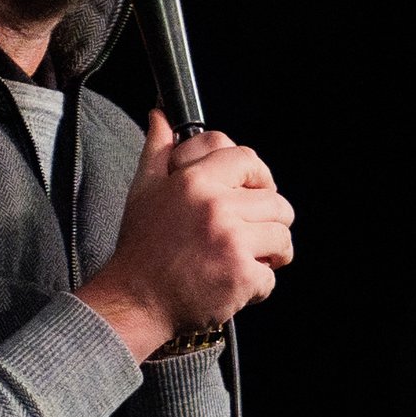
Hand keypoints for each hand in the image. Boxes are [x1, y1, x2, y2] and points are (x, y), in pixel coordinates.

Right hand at [76, 110, 294, 364]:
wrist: (134, 301)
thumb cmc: (141, 248)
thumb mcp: (144, 190)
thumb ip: (158, 150)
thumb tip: (160, 115)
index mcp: (195, 182)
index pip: (248, 159)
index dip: (259, 175)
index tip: (256, 191)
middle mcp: (215, 207)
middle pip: (276, 201)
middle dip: (271, 220)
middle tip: (253, 234)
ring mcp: (231, 242)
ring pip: (281, 237)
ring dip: (273, 252)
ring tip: (251, 259)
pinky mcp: (240, 277)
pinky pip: (271, 277)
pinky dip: (258, 286)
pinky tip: (234, 284)